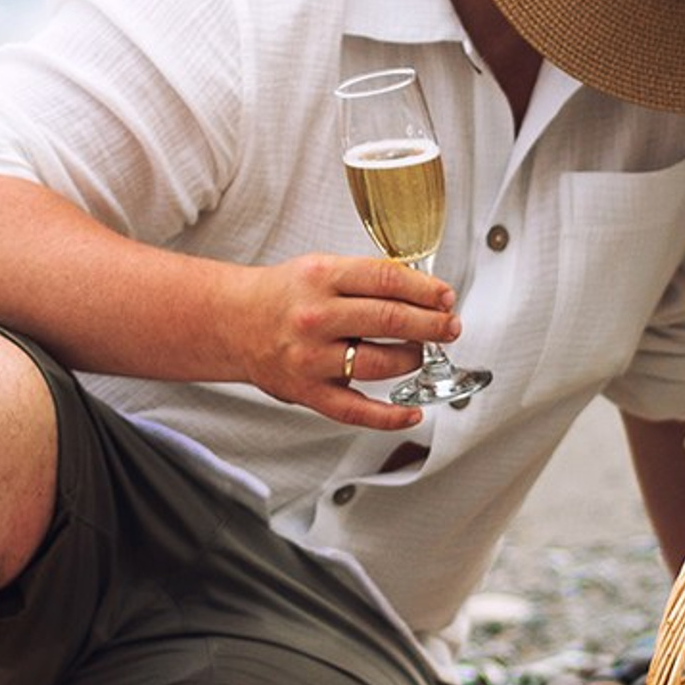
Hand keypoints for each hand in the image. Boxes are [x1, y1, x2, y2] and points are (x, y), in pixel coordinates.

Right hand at [240, 255, 461, 429]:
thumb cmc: (283, 296)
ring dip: (413, 358)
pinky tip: (413, 412)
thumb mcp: (321, 268)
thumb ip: (366, 279)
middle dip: (432, 324)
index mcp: (322, 278)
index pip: (387, 280)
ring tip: (420, 352)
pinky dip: (390, 416)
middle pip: (390, 319)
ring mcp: (311, 358)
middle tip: (450, 327)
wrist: (234, 323)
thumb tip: (423, 292)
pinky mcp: (308, 392)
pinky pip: (357, 411)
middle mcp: (316, 317)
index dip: (426, 289)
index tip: (446, 298)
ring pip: (380, 363)